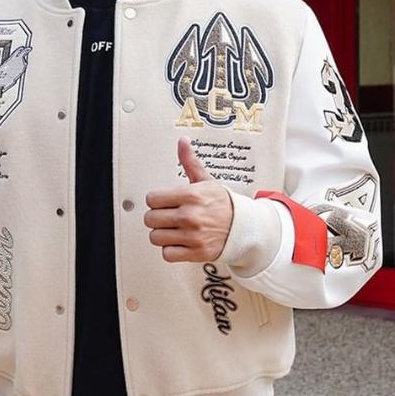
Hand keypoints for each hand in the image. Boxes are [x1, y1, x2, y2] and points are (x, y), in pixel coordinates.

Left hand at [144, 137, 232, 262]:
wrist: (244, 227)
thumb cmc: (222, 203)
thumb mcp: (206, 180)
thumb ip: (189, 162)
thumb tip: (182, 141)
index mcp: (191, 195)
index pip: (152, 199)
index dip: (156, 200)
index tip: (164, 202)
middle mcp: (190, 216)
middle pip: (150, 219)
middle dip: (157, 217)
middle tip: (168, 216)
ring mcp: (192, 236)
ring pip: (155, 237)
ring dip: (162, 234)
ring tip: (173, 229)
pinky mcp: (195, 253)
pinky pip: (167, 254)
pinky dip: (170, 250)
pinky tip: (178, 242)